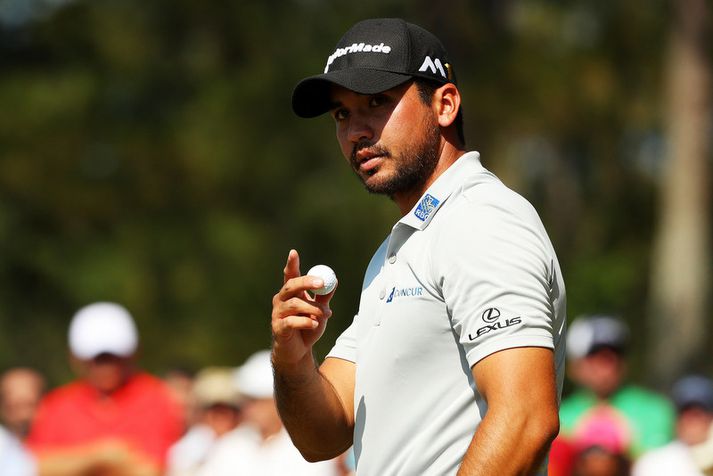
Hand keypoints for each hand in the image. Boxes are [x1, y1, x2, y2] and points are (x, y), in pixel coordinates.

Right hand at [271, 249, 336, 366]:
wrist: (298, 352)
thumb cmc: (307, 328)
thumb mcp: (319, 311)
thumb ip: (324, 297)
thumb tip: (334, 281)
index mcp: (291, 293)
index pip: (289, 275)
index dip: (291, 264)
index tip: (293, 252)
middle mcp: (281, 301)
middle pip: (291, 286)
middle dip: (306, 282)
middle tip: (321, 283)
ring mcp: (278, 314)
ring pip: (295, 304)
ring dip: (313, 308)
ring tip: (325, 315)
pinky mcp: (278, 328)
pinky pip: (292, 321)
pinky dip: (306, 322)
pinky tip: (314, 325)